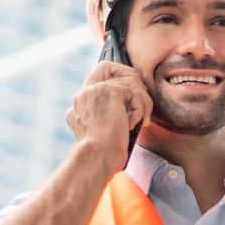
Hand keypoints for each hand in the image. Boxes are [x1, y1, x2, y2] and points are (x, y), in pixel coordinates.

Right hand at [65, 62, 152, 177]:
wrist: (97, 157)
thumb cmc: (104, 154)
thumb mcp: (104, 131)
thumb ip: (109, 114)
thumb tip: (132, 111)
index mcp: (80, 104)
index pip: (98, 76)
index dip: (117, 78)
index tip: (132, 94)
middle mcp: (84, 94)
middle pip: (112, 67)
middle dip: (133, 83)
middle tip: (142, 106)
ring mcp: (94, 90)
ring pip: (130, 80)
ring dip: (143, 102)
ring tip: (141, 122)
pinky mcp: (108, 92)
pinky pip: (135, 91)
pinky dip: (140, 109)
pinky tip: (133, 125)